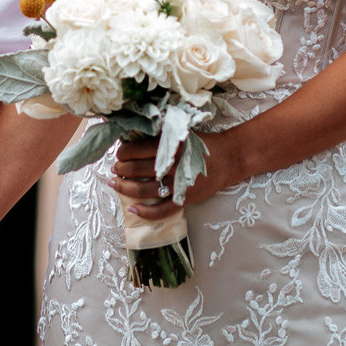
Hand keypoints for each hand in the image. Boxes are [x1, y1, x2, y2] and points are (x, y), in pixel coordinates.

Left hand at [110, 133, 234, 222]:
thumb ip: (160, 136)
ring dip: (124, 188)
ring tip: (115, 184)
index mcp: (170, 146)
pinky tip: (132, 209)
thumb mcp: (181, 133)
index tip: (119, 154)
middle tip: (115, 169)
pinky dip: (145, 212)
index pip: (136, 150)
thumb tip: (132, 138)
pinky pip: (161, 211)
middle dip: (120, 169)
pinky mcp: (184, 199)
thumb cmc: (202, 144)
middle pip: (135, 170)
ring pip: (143, 190)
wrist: (230, 158)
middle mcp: (172, 166)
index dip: (123, 153)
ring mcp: (178, 185)